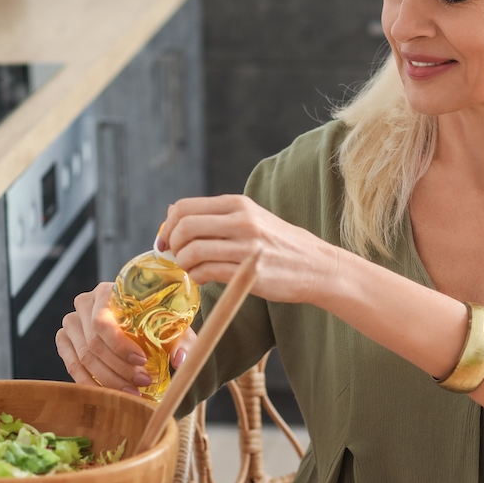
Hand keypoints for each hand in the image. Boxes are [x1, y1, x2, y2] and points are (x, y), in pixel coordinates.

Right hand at [55, 282, 198, 393]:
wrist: (135, 318)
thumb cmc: (154, 320)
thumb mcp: (171, 326)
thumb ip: (181, 340)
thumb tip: (180, 360)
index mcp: (106, 292)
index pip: (103, 322)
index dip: (120, 346)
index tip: (142, 361)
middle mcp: (83, 304)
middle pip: (93, 344)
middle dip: (119, 369)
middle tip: (142, 384)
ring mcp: (71, 323)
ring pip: (83, 358)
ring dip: (108, 380)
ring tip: (132, 393)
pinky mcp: (64, 341)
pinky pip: (72, 366)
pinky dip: (91, 383)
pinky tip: (110, 394)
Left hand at [163, 195, 334, 304]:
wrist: (316, 266)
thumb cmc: (279, 244)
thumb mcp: (250, 218)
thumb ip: (214, 215)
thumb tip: (172, 211)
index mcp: (238, 204)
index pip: (185, 207)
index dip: (168, 226)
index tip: (167, 241)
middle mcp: (241, 220)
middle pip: (184, 228)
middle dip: (173, 246)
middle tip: (178, 257)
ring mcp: (246, 246)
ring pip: (192, 251)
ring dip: (184, 264)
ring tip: (192, 270)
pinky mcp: (248, 271)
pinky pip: (207, 272)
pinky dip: (198, 277)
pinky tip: (204, 278)